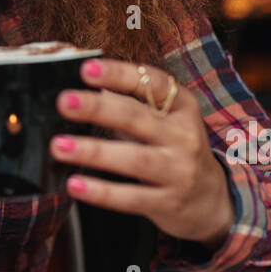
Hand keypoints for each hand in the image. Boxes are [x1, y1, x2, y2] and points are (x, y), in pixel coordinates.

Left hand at [51, 58, 234, 248]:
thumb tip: (82, 89)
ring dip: (93, 151)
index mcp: (182, 107)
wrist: (211, 201)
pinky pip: (130, 197)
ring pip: (134, 159)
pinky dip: (101, 192)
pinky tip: (75, 184)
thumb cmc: (174, 150)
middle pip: (137, 118)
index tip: (87, 68)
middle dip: (98, 108)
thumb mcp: (163, 121)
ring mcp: (179, 171)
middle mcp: (184, 136)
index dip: (120, 74)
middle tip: (64, 102)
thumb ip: (129, 105)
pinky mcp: (168, 203)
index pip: (153, 83)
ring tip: (58, 145)